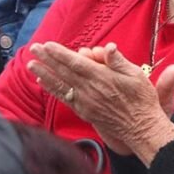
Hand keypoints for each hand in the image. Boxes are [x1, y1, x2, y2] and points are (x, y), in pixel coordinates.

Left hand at [27, 41, 173, 157]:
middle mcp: (90, 89)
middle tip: (34, 48)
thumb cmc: (142, 100)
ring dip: (44, 73)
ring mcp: (85, 101)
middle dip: (47, 58)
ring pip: (61, 84)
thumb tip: (108, 47)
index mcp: (102, 77)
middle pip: (64, 71)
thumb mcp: (136, 75)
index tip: (47, 45)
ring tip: (31, 64)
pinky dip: (53, 89)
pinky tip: (43, 82)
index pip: (76, 62)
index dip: (60, 53)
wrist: (140, 128)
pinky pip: (64, 98)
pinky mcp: (84, 111)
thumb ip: (119, 61)